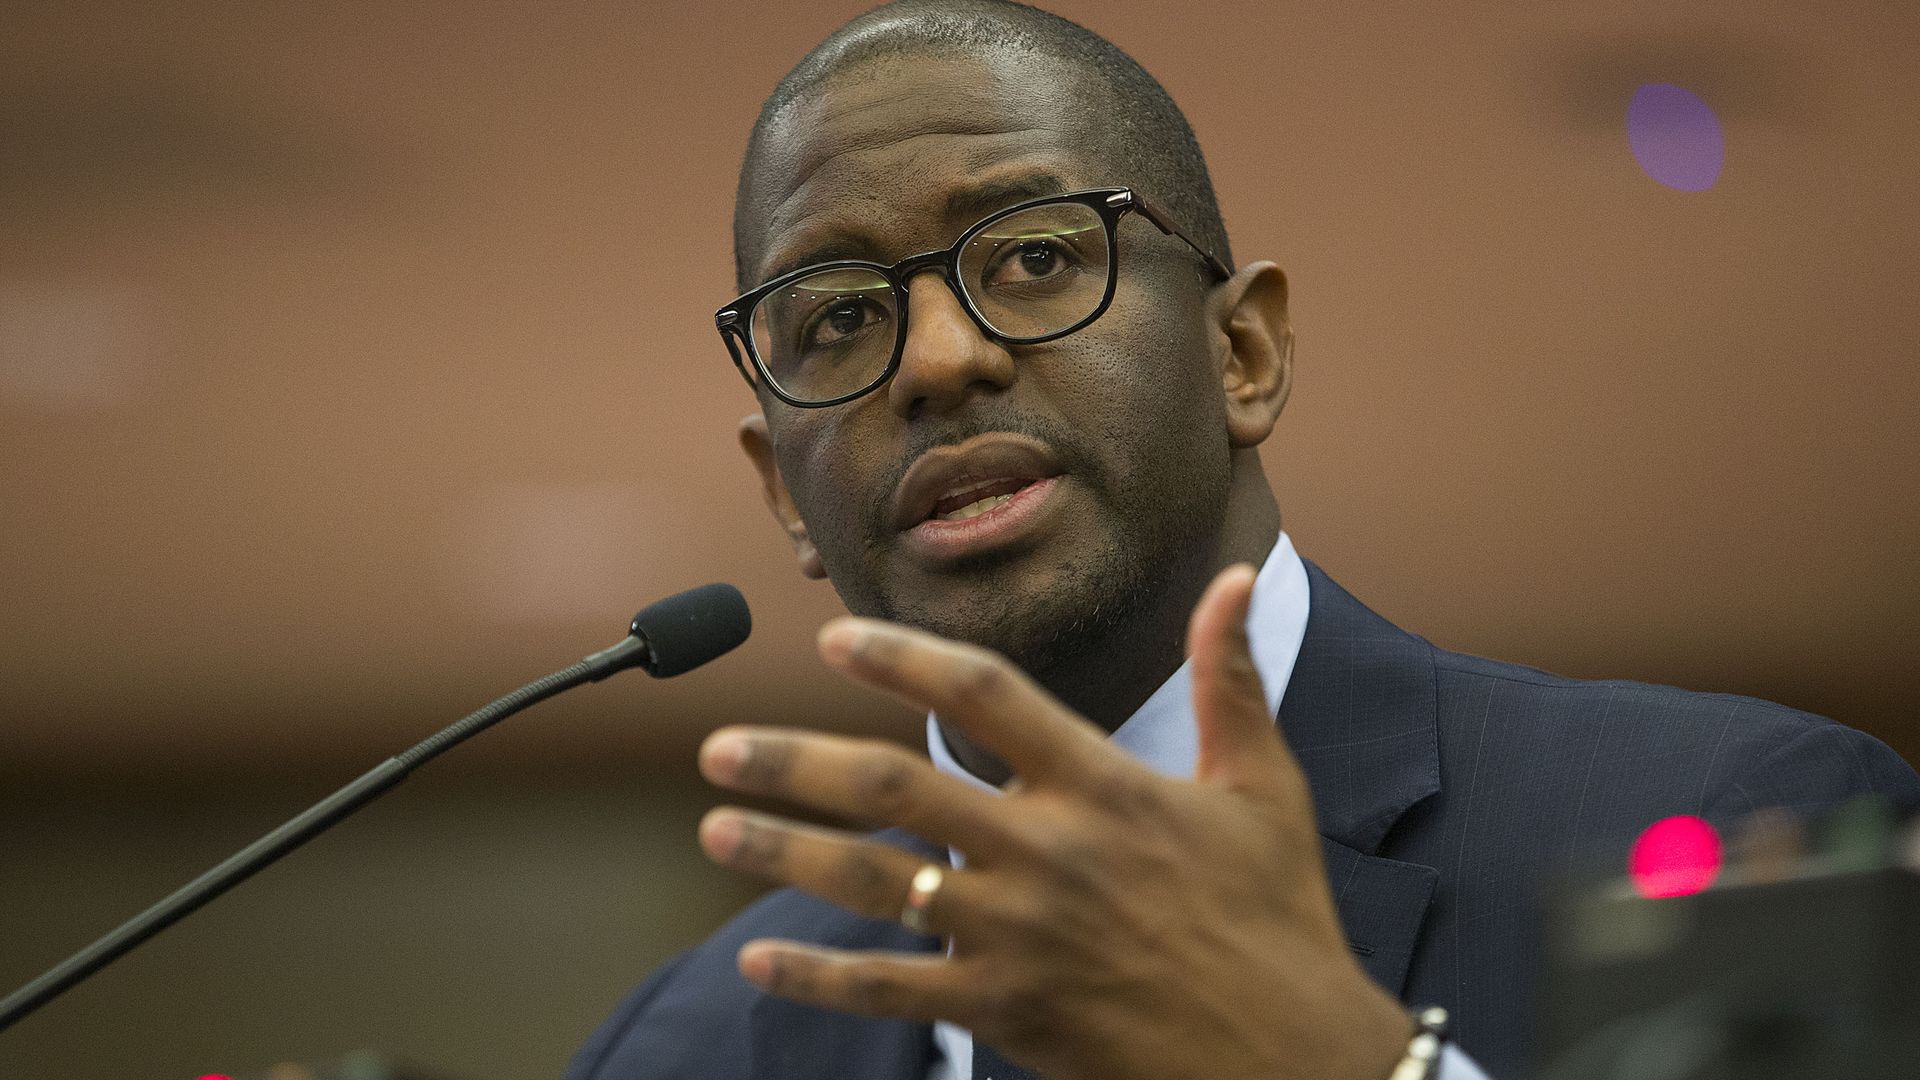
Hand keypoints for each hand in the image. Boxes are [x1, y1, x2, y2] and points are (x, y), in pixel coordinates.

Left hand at [695, 565, 1413, 1079]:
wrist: (1297, 1062)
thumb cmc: (1281, 917)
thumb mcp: (1264, 786)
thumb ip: (1230, 676)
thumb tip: (1238, 576)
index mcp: (1104, 784)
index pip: (982, 695)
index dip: (899, 659)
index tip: (831, 639)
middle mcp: (1047, 851)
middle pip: (893, 789)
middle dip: (794, 762)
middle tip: (720, 748)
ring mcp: (1019, 936)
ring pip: (873, 884)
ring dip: (782, 852)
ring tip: (712, 827)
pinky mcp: (1006, 1011)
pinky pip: (890, 992)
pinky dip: (818, 974)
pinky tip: (759, 955)